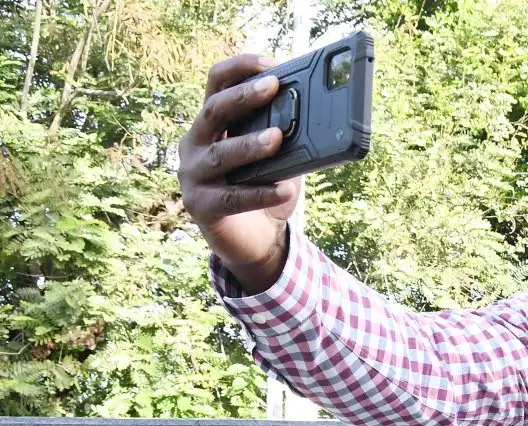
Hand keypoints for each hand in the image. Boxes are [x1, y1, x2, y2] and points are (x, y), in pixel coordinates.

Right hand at [178, 54, 300, 292]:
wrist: (253, 242)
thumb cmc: (263, 192)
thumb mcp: (274, 160)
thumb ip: (284, 138)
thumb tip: (315, 117)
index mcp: (210, 126)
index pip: (215, 85)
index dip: (239, 69)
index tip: (271, 62)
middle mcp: (194, 145)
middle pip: (213, 112)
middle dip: (244, 97)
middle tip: (274, 87)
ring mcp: (193, 176)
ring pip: (221, 155)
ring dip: (250, 144)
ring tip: (278, 138)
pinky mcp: (202, 207)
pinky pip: (234, 198)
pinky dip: (262, 192)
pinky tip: (287, 189)